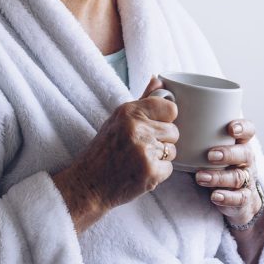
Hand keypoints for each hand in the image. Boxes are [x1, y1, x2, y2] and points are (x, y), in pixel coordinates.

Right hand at [53, 77, 177, 230]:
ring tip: (138, 160)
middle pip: (174, 131)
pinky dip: (158, 173)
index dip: (165, 119)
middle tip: (140, 147)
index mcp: (129, 111)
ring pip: (173, 150)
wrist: (89, 184)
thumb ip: (142, 99)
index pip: (170, 108)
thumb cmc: (103, 150)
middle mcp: (137, 128)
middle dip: (161, 140)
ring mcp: (145, 151)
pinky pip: (169, 168)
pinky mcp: (151, 172)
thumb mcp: (117, 119)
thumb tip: (159, 79)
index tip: (153, 126)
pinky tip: (139, 172)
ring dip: (160, 157)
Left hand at [194, 118, 262, 226]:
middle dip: (228, 154)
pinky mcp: (243, 198)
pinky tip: (215, 196)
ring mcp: (247, 179)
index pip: (249, 131)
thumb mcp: (210, 146)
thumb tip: (168, 99)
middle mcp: (246, 160)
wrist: (237, 196)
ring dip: (219, 176)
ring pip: (238, 176)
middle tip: (210, 155)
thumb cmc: (217, 164)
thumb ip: (195, 129)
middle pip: (245, 153)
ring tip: (201, 177)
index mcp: (240, 143)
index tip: (230, 128)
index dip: (242, 128)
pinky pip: (239, 198)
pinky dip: (227, 197)